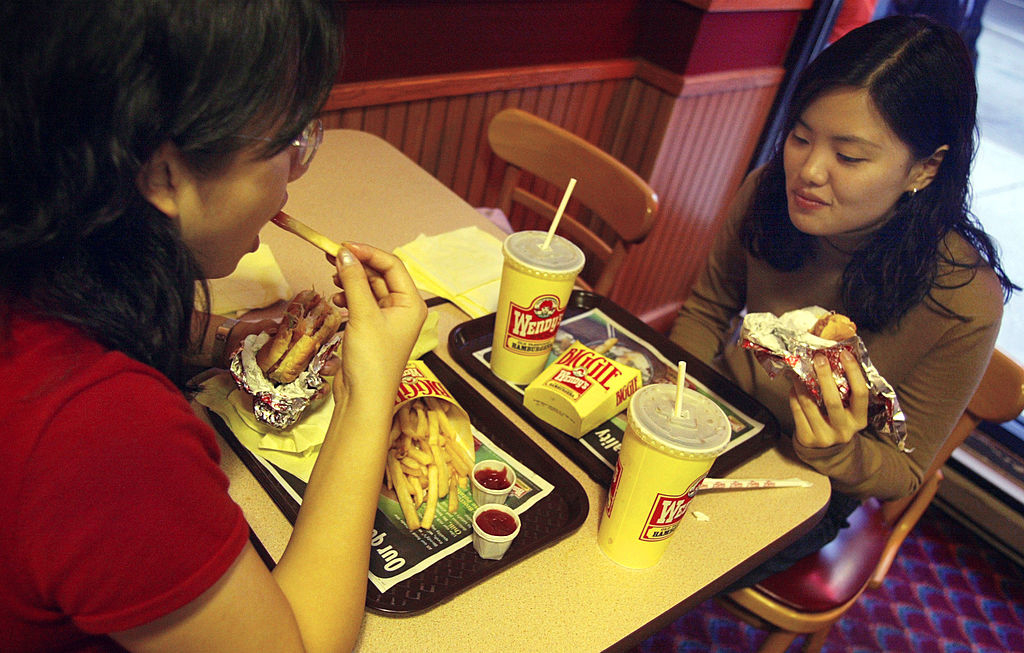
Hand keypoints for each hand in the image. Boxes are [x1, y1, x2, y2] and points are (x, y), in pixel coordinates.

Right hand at [329, 242, 426, 408]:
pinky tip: (336, 302)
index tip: (342, 246)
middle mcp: (403, 309)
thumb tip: (343, 253)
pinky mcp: (373, 329)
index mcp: (411, 303)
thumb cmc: (372, 360)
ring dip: (350, 282)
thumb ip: (353, 281)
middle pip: (379, 275)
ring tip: (333, 281)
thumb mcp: (362, 315)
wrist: (364, 398)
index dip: (367, 252)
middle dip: (356, 266)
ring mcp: (388, 320)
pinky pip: (362, 304)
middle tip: (330, 258)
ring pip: (369, 288)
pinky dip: (348, 298)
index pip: (392, 265)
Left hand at [789, 349, 868, 448]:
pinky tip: (794, 385)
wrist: (825, 450)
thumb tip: (834, 358)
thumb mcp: (849, 411)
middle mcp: (844, 431)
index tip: (845, 354)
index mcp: (859, 420)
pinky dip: (794, 395)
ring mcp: (824, 436)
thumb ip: (846, 391)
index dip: (853, 372)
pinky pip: (797, 411)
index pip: (860, 394)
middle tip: (818, 358)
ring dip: (802, 383)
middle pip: (832, 400)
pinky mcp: (807, 438)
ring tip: (799, 370)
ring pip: (809, 404)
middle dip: (824, 376)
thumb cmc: (838, 421)